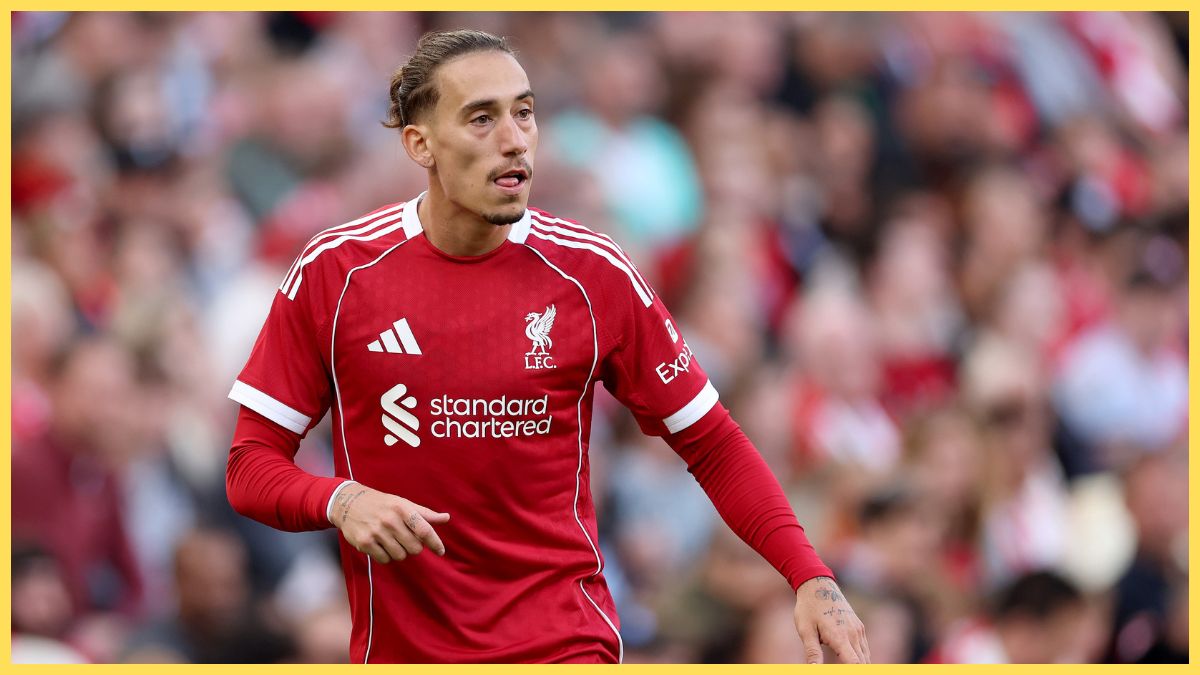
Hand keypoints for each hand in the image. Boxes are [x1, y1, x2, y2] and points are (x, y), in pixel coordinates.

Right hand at [329, 482, 449, 563]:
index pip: (424, 530)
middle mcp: (390, 520)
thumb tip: (446, 518)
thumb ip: (424, 514)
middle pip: (414, 548)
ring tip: (391, 540)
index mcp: (402, 508)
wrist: (348, 502)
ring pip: (400, 556)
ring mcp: (376, 532)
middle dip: (413, 547)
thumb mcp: (403, 504)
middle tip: (405, 539)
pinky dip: (386, 556)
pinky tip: (380, 545)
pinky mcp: (364, 543)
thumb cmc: (381, 504)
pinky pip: (385, 560)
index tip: (441, 551)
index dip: (435, 543)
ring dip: (399, 552)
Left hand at [793, 576, 869, 663]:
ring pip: (866, 657)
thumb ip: (812, 653)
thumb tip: (814, 671)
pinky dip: (861, 659)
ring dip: (861, 667)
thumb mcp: (805, 631)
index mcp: (840, 637)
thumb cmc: (808, 608)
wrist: (817, 584)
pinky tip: (853, 664)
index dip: (853, 674)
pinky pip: (864, 648)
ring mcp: (858, 630)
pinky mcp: (858, 626)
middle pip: (863, 664)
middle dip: (858, 671)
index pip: (855, 665)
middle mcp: (853, 634)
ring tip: (847, 667)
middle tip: (843, 669)